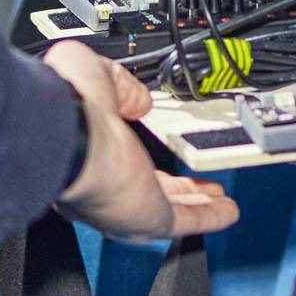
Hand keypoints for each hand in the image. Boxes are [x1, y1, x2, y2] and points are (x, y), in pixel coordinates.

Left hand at [47, 40, 237, 241]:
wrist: (68, 133)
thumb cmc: (68, 105)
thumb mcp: (96, 75)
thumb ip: (122, 87)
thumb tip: (139, 99)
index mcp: (87, 154)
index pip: (120, 163)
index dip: (143, 160)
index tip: (163, 151)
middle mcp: (104, 185)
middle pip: (149, 193)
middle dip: (175, 189)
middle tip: (197, 183)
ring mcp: (126, 204)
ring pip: (170, 210)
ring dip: (197, 205)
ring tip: (218, 197)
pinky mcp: (149, 218)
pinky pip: (186, 221)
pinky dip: (209, 218)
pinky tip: (227, 211)